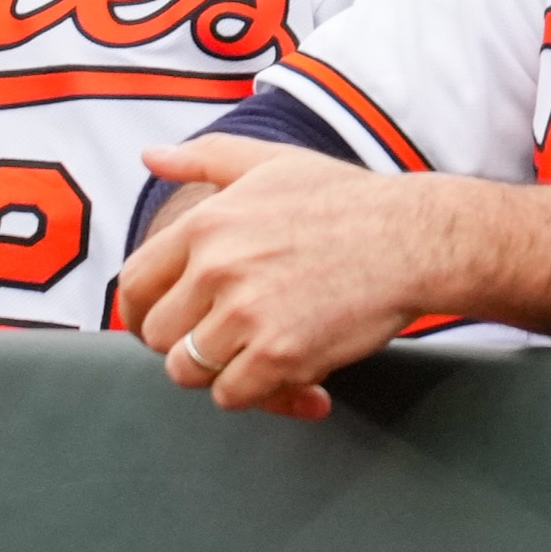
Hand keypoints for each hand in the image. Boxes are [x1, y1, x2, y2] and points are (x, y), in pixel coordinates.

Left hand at [117, 141, 454, 418]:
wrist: (416, 239)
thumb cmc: (348, 201)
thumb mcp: (273, 164)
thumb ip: (205, 158)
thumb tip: (150, 155)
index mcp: (206, 224)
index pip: (134, 284)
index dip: (145, 310)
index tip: (167, 321)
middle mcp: (217, 269)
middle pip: (157, 334)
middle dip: (186, 340)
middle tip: (224, 338)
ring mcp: (247, 314)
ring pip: (188, 370)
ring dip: (219, 369)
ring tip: (256, 354)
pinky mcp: (279, 355)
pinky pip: (233, 395)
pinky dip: (258, 393)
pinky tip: (292, 374)